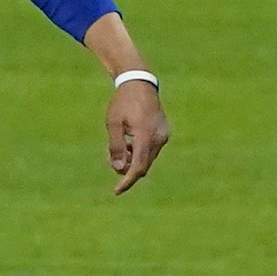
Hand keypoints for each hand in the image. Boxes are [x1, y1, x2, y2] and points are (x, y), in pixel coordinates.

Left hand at [106, 79, 168, 195]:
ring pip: (148, 158)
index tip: (117, 191)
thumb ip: (116, 146)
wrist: (140, 84)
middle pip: (144, 165)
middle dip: (128, 168)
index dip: (127, 181)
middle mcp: (159, 137)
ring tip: (121, 145)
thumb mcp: (113, 123)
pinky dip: (141, 152)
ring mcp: (164, 135)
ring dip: (134, 159)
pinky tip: (131, 141)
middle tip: (111, 158)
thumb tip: (119, 168)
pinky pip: (152, 150)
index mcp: (145, 135)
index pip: (138, 166)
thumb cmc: (123, 102)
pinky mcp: (165, 133)